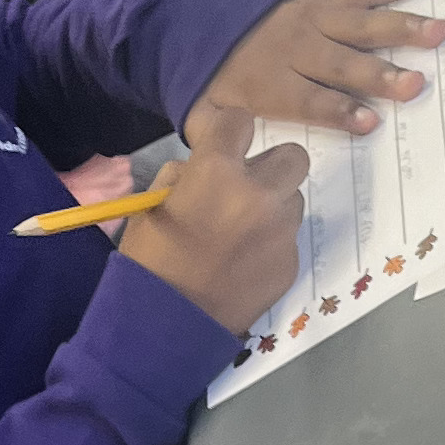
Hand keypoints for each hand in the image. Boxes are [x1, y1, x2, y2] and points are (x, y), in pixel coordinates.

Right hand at [120, 91, 306, 334]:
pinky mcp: (291, 261)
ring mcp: (280, 229)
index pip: (241, 120)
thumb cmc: (150, 262)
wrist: (167, 324)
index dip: (231, 133)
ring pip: (293, 199)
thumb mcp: (151, 207)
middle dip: (271, 167)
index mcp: (217, 171)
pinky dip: (271, 244)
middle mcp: (258, 193)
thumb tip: (199, 171)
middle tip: (248, 189)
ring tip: (244, 233)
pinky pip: (288, 238)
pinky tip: (246, 263)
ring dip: (274, 207)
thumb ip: (182, 177)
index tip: (224, 150)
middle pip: (292, 156)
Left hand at [201, 0, 444, 136]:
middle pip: (341, 62)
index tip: (369, 123)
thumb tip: (236, 164)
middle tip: (414, 84)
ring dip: (401, 26)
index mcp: (270, 82)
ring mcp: (312, 15)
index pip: (309, 100)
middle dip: (378, 74)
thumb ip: (222, 136)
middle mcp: (296, 46)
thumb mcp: (207, 112)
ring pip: (361, 22)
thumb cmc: (221, 77)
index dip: (338, 111)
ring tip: (437, 30)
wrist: (204, 14)